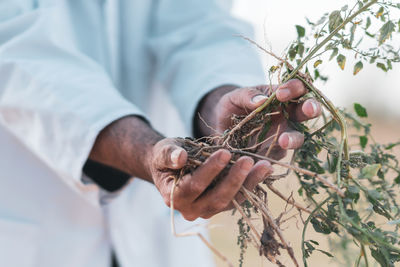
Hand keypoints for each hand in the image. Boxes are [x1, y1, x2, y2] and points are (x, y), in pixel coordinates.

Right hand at [149, 138, 272, 220]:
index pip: (194, 186)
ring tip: (264, 166)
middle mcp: (191, 209)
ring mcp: (207, 210)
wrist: (171, 166)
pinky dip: (251, 185)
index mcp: (174, 197)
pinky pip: (238, 199)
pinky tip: (264, 171)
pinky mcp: (220, 206)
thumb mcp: (163, 151)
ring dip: (248, 184)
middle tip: (248, 160)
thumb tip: (180, 157)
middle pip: (216, 198)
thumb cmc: (166, 157)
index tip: (224, 152)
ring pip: (231, 201)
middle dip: (234, 179)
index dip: (210, 170)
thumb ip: (169, 154)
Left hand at [197, 79, 321, 159]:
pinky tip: (266, 155)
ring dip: (294, 139)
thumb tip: (261, 100)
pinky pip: (279, 154)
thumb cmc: (232, 106)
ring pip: (298, 137)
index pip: (297, 89)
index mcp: (281, 97)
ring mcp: (283, 134)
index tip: (281, 94)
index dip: (295, 89)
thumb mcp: (235, 97)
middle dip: (311, 109)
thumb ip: (247, 96)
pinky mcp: (273, 152)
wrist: (221, 127)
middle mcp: (287, 115)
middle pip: (307, 112)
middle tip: (309, 109)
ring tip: (284, 140)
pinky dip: (275, 155)